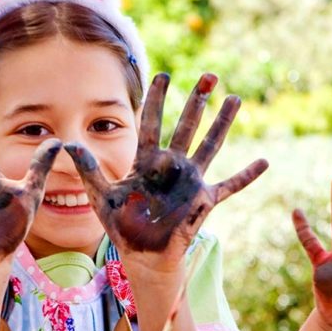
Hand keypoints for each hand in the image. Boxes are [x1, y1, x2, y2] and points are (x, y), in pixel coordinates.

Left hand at [65, 72, 267, 268]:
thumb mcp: (101, 196)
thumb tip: (66, 145)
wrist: (143, 255)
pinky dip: (247, 175)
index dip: (158, 100)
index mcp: (148, 161)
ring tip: (235, 98)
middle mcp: (172, 166)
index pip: (153, 123)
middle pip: (187, 126)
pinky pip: (230, 186)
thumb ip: (88, 170)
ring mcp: (190, 181)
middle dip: (197, 101)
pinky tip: (264, 162)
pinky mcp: (204, 200)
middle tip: (209, 75)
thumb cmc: (123, 226)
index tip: (164, 75)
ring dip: (223, 122)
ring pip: (211, 145)